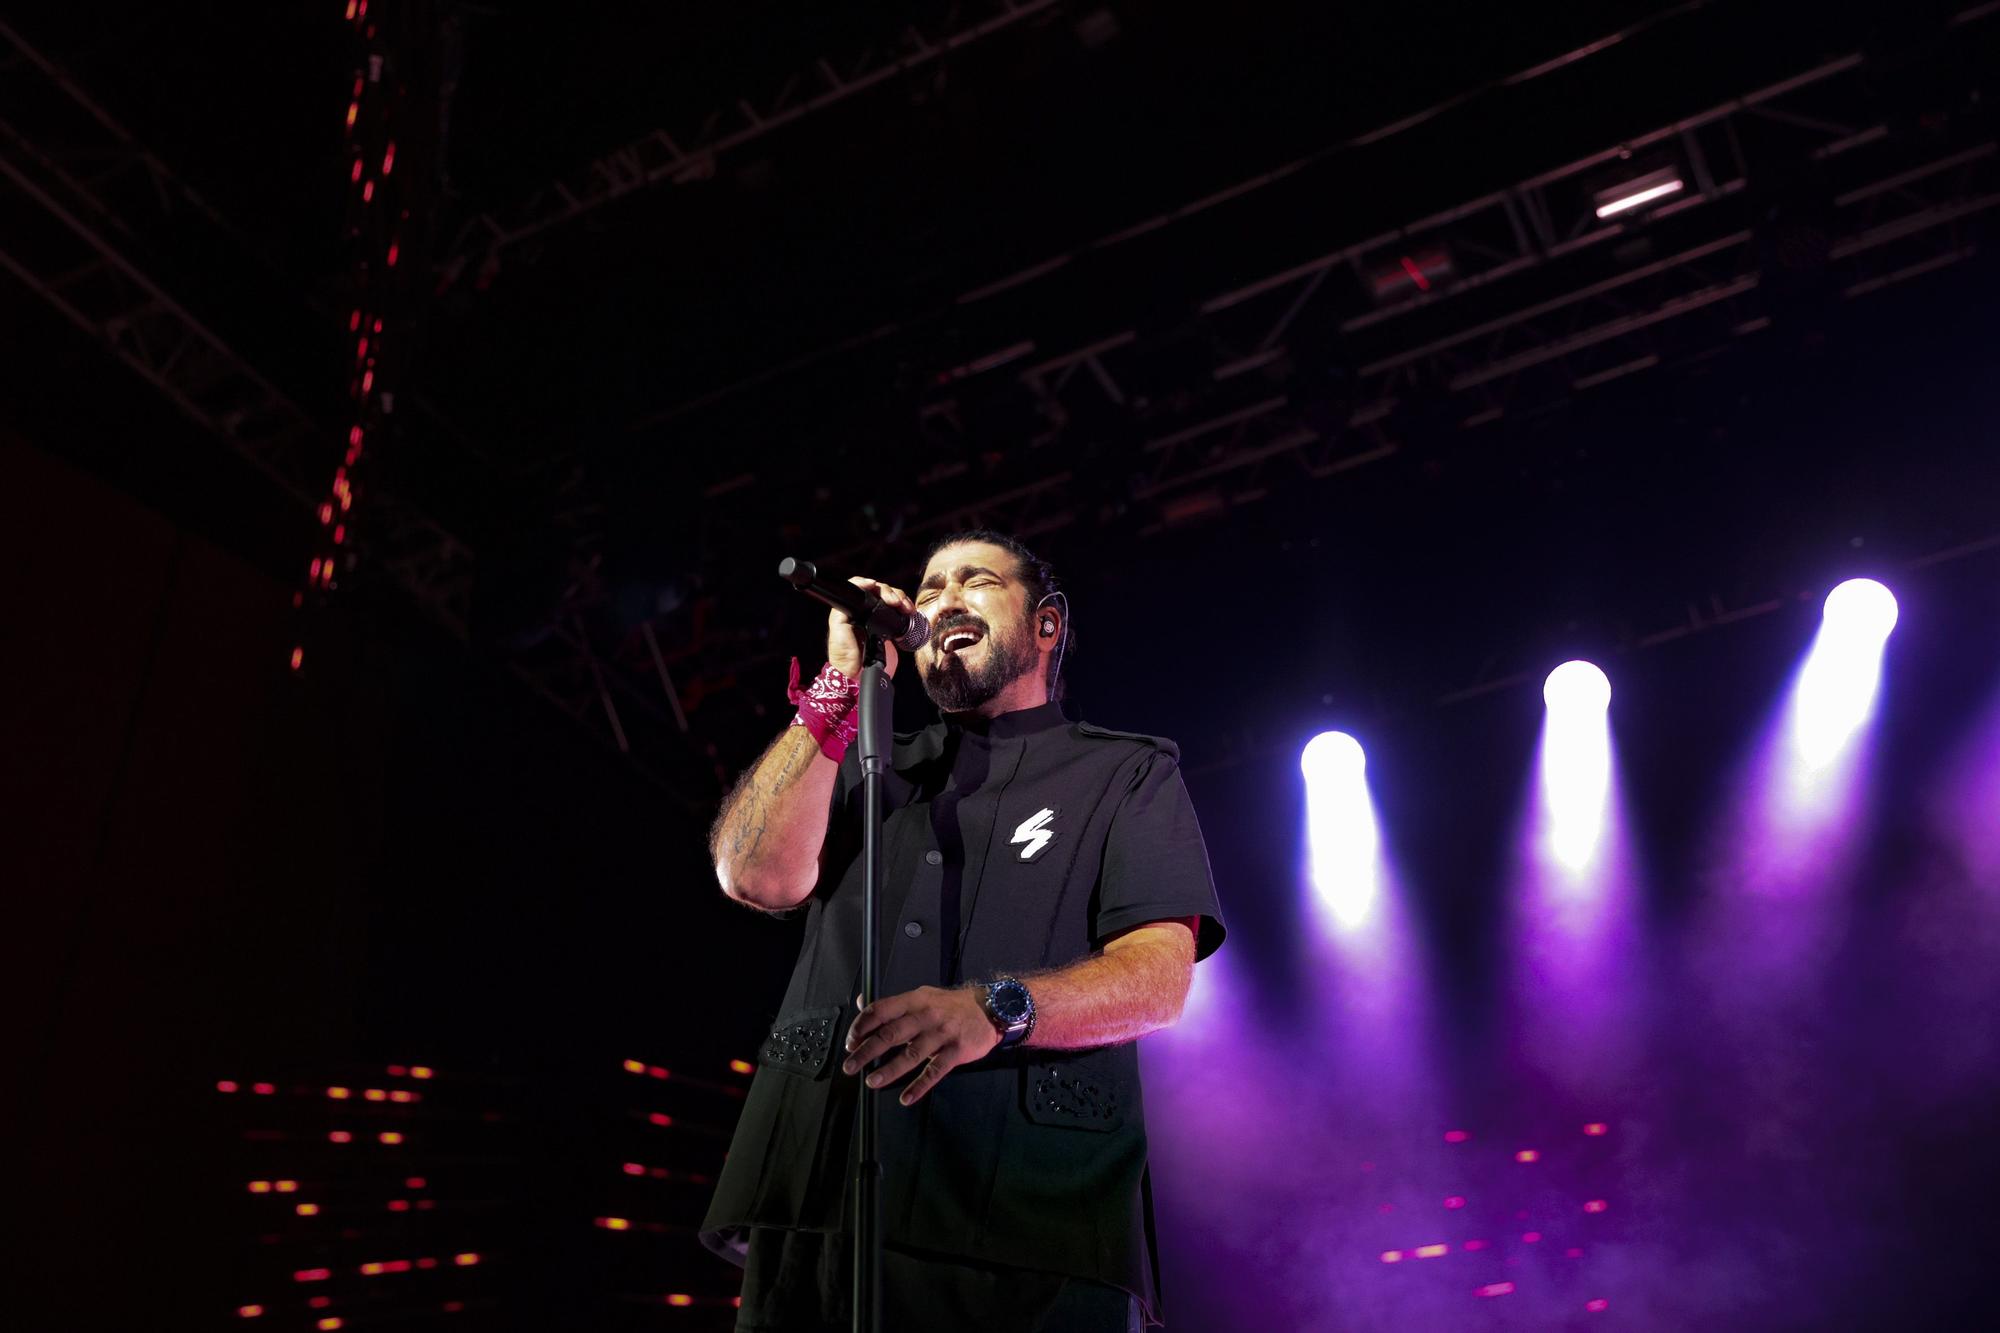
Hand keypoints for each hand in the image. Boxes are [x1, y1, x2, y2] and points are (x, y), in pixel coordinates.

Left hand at [826, 576, 913, 680]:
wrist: (857, 677)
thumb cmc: (844, 656)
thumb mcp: (838, 629)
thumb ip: (842, 611)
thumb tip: (854, 595)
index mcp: (851, 611)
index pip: (861, 589)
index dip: (870, 585)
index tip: (877, 588)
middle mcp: (864, 613)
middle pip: (879, 592)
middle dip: (890, 592)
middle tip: (896, 602)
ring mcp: (877, 621)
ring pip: (891, 600)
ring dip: (901, 599)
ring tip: (905, 607)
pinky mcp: (889, 630)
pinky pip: (899, 614)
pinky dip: (906, 610)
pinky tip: (908, 611)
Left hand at [842, 985, 1000, 1105]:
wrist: (990, 1008)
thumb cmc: (950, 1005)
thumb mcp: (921, 996)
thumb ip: (892, 1004)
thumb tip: (862, 1004)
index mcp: (914, 1000)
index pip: (882, 1010)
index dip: (862, 1026)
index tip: (850, 1042)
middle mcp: (926, 1015)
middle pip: (892, 1034)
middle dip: (867, 1051)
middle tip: (851, 1066)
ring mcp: (942, 1034)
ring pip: (912, 1054)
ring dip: (890, 1070)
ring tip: (873, 1082)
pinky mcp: (957, 1051)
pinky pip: (935, 1071)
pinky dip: (920, 1086)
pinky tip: (907, 1098)